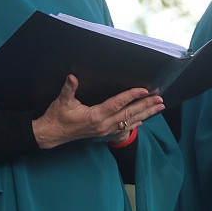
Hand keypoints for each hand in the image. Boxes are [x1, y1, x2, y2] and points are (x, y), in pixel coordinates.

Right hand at [31, 75, 163, 149]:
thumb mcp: (62, 101)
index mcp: (95, 116)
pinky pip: (124, 128)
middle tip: (159, 99)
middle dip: (145, 105)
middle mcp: (103, 125)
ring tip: (158, 107)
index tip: (144, 90)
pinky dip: (136, 123)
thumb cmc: (57, 117)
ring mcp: (105, 130)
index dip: (132, 96)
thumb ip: (69, 88)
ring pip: (130, 122)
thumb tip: (72, 76)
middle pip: (129, 114)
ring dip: (145, 114)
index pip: (118, 104)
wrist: (52, 134)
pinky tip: (144, 120)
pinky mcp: (104, 133)